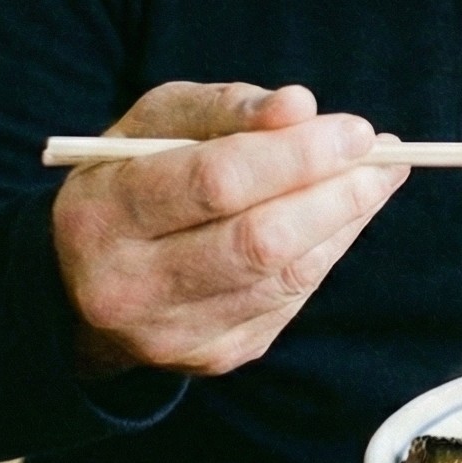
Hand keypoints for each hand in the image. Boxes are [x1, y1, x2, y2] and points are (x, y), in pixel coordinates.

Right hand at [53, 82, 408, 378]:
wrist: (80, 286)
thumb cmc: (129, 180)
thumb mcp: (152, 125)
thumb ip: (223, 108)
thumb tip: (300, 106)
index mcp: (103, 216)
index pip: (214, 183)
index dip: (294, 155)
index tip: (354, 129)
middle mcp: (130, 286)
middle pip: (258, 241)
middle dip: (334, 192)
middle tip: (381, 153)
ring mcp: (174, 333)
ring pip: (284, 275)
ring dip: (344, 220)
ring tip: (376, 176)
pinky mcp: (213, 356)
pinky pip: (290, 300)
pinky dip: (325, 251)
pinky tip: (342, 216)